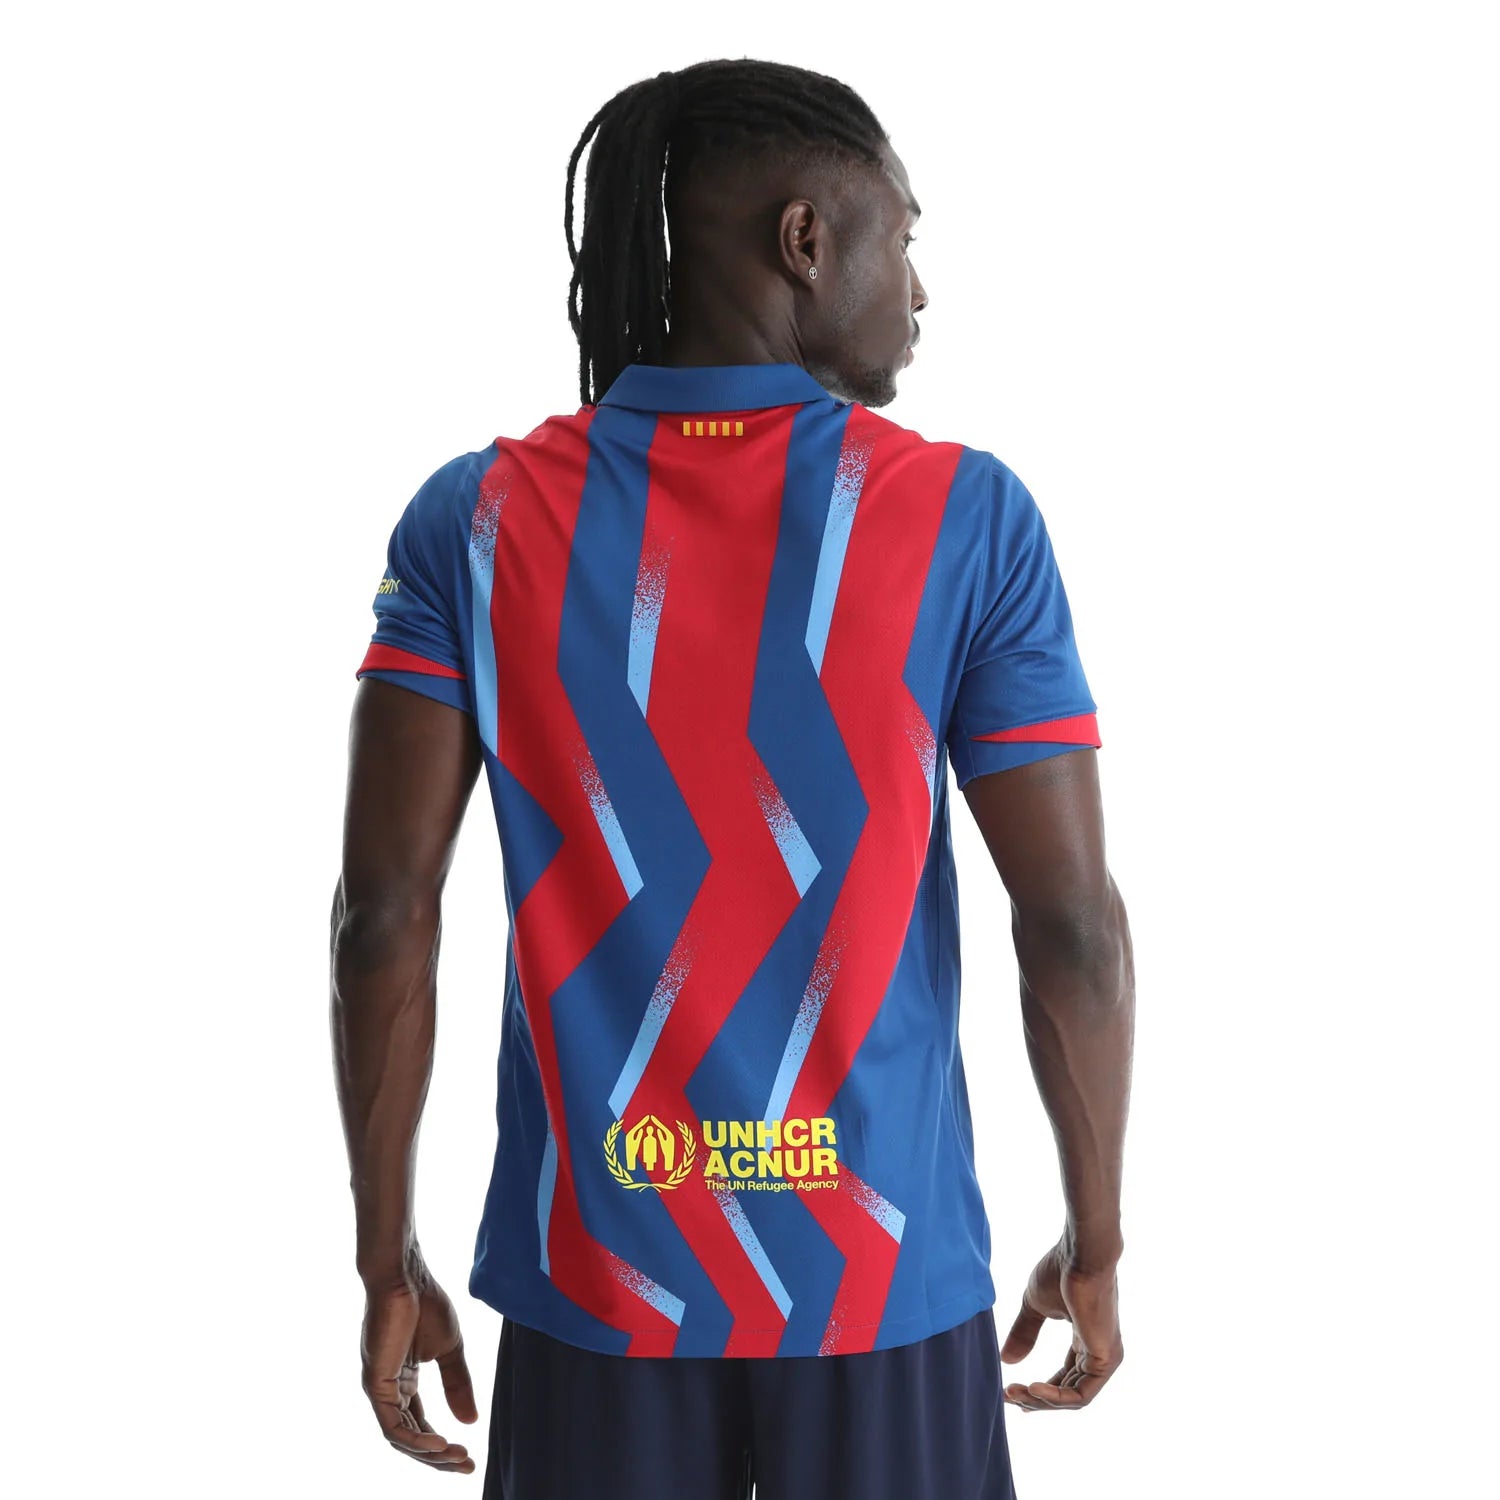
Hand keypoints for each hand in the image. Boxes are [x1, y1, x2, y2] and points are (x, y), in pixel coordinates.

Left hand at [360, 1257, 479, 1472]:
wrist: (406, 1276)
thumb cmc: (426, 1303)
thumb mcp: (450, 1350)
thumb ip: (457, 1384)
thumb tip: (471, 1422)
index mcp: (403, 1382)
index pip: (419, 1424)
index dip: (442, 1444)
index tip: (470, 1455)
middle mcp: (388, 1390)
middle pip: (411, 1438)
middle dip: (439, 1457)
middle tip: (467, 1465)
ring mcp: (379, 1389)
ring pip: (402, 1438)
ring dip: (430, 1453)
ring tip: (457, 1456)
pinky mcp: (375, 1384)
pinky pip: (393, 1425)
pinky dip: (416, 1439)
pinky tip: (439, 1443)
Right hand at [999, 1238, 1122, 1410]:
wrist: (1080, 1254)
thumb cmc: (1060, 1270)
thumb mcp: (1034, 1306)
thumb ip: (1024, 1333)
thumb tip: (1006, 1361)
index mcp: (1085, 1340)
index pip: (1066, 1377)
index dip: (1040, 1390)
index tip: (1012, 1392)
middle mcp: (1098, 1353)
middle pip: (1068, 1392)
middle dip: (1035, 1399)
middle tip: (1007, 1395)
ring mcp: (1104, 1358)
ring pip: (1073, 1398)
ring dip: (1041, 1401)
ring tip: (1015, 1392)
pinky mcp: (1105, 1360)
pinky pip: (1080, 1395)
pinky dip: (1054, 1398)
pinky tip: (1032, 1389)